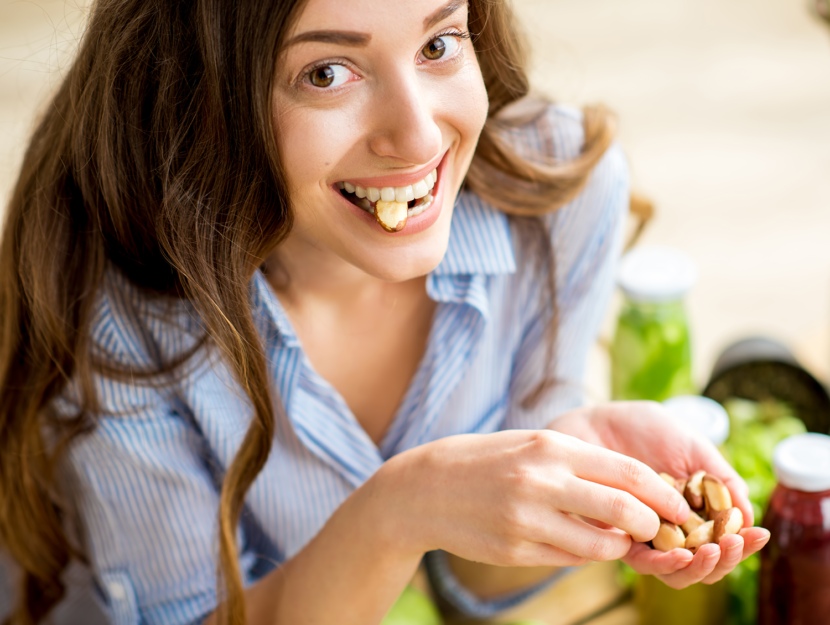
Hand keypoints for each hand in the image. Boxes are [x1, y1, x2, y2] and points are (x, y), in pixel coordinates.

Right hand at [375, 428, 687, 568]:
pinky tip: (578, 543)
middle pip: (623, 509)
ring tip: (617, 539)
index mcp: (551, 447)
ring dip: (618, 546)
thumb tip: (631, 491)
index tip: (681, 506)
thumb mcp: (533, 444)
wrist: (427, 487)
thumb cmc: (487, 459)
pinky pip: (567, 559)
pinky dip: (584, 554)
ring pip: (599, 544)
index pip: (627, 472)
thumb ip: (579, 464)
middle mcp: (541, 481)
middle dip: (652, 524)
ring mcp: (527, 518)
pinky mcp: (515, 549)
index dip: (663, 493)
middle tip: (659, 529)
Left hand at [547, 401, 770, 587]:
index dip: (744, 543)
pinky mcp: (615, 537)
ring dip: (698, 567)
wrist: (598, 418)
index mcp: (693, 511)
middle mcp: (670, 529)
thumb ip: (720, 478)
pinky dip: (664, 563)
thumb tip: (749, 513)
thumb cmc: (645, 429)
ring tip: (712, 551)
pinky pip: (642, 561)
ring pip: (676, 571)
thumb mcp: (692, 447)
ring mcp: (643, 535)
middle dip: (725, 559)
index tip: (758, 534)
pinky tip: (680, 553)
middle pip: (703, 564)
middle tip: (735, 545)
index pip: (723, 540)